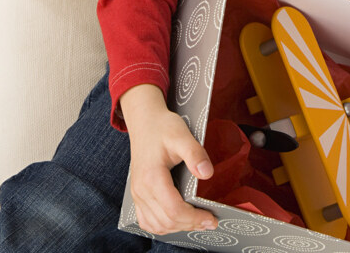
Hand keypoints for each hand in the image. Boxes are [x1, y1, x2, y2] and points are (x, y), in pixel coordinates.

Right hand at [120, 84, 218, 235]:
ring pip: (156, 225)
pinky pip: (147, 221)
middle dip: (190, 224)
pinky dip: (162, 226)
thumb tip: (208, 173)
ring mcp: (137, 194)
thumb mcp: (182, 135)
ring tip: (197, 221)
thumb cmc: (163, 127)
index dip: (194, 218)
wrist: (145, 121)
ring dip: (177, 228)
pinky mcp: (137, 194)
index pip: (174, 210)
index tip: (212, 218)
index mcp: (152, 177)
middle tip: (210, 221)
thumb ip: (195, 154)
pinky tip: (177, 221)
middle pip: (166, 221)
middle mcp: (141, 190)